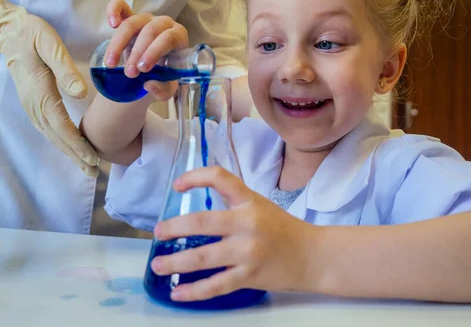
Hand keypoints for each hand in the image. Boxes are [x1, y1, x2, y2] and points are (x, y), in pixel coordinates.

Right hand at [0, 0, 98, 176]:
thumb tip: (80, 94)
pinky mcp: (32, 103)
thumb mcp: (50, 44)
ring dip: (69, 152)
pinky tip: (70, 149)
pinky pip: (47, 128)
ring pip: (51, 135)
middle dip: (76, 155)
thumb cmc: (32, 34)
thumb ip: (65, 69)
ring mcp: (30, 105)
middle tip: (94, 172)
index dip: (77, 143)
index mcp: (40, 91)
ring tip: (86, 167)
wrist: (9, 31)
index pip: (61, 124)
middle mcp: (33, 103)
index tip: (92, 157)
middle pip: (56, 136)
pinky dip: (60, 142)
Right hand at [103, 0, 187, 101]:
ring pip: (132, 23)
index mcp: (178, 37)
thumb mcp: (166, 88)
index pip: (168, 38)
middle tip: (130, 74)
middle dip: (137, 53)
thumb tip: (149, 85)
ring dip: (119, 44)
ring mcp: (146, 18)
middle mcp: (163, 24)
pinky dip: (114, 10)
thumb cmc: (163, 75)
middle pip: (149, 31)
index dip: (154, 52)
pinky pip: (121, 6)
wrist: (151, 70)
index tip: (143, 69)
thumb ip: (162, 90)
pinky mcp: (129, 16)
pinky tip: (111, 24)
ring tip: (111, 64)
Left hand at [151, 166, 311, 301]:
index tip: (177, 186)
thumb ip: (232, 202)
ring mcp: (247, 252)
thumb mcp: (259, 205)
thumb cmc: (282, 229)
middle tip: (158, 233)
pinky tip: (177, 292)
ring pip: (202, 258)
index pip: (219, 178)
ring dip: (175, 262)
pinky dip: (193, 291)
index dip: (195, 177)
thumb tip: (197, 202)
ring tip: (158, 265)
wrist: (313, 256)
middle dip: (173, 228)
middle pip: (201, 222)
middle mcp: (247, 223)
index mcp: (249, 201)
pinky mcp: (249, 277)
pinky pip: (215, 286)